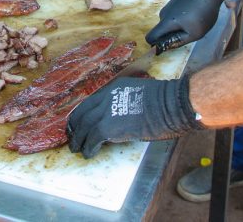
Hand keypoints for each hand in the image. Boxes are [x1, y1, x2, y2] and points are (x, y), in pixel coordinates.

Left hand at [66, 76, 201, 157]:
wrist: (169, 105)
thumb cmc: (164, 101)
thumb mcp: (138, 93)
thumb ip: (126, 101)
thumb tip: (121, 115)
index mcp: (113, 88)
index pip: (90, 102)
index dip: (82, 114)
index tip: (79, 123)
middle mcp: (105, 98)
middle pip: (82, 113)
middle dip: (75, 127)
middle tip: (73, 137)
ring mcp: (104, 112)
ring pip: (83, 127)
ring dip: (79, 140)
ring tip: (77, 149)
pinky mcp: (107, 127)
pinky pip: (92, 140)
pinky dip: (89, 148)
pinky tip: (89, 154)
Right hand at [146, 0, 227, 47]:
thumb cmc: (203, 12)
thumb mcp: (194, 33)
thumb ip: (178, 41)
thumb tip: (164, 47)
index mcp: (166, 22)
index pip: (150, 37)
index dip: (156, 44)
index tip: (167, 45)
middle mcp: (163, 13)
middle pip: (162, 30)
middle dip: (172, 34)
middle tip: (189, 31)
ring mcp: (168, 6)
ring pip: (169, 22)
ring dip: (178, 25)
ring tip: (194, 21)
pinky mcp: (174, 0)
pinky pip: (174, 14)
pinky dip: (182, 17)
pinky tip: (194, 13)